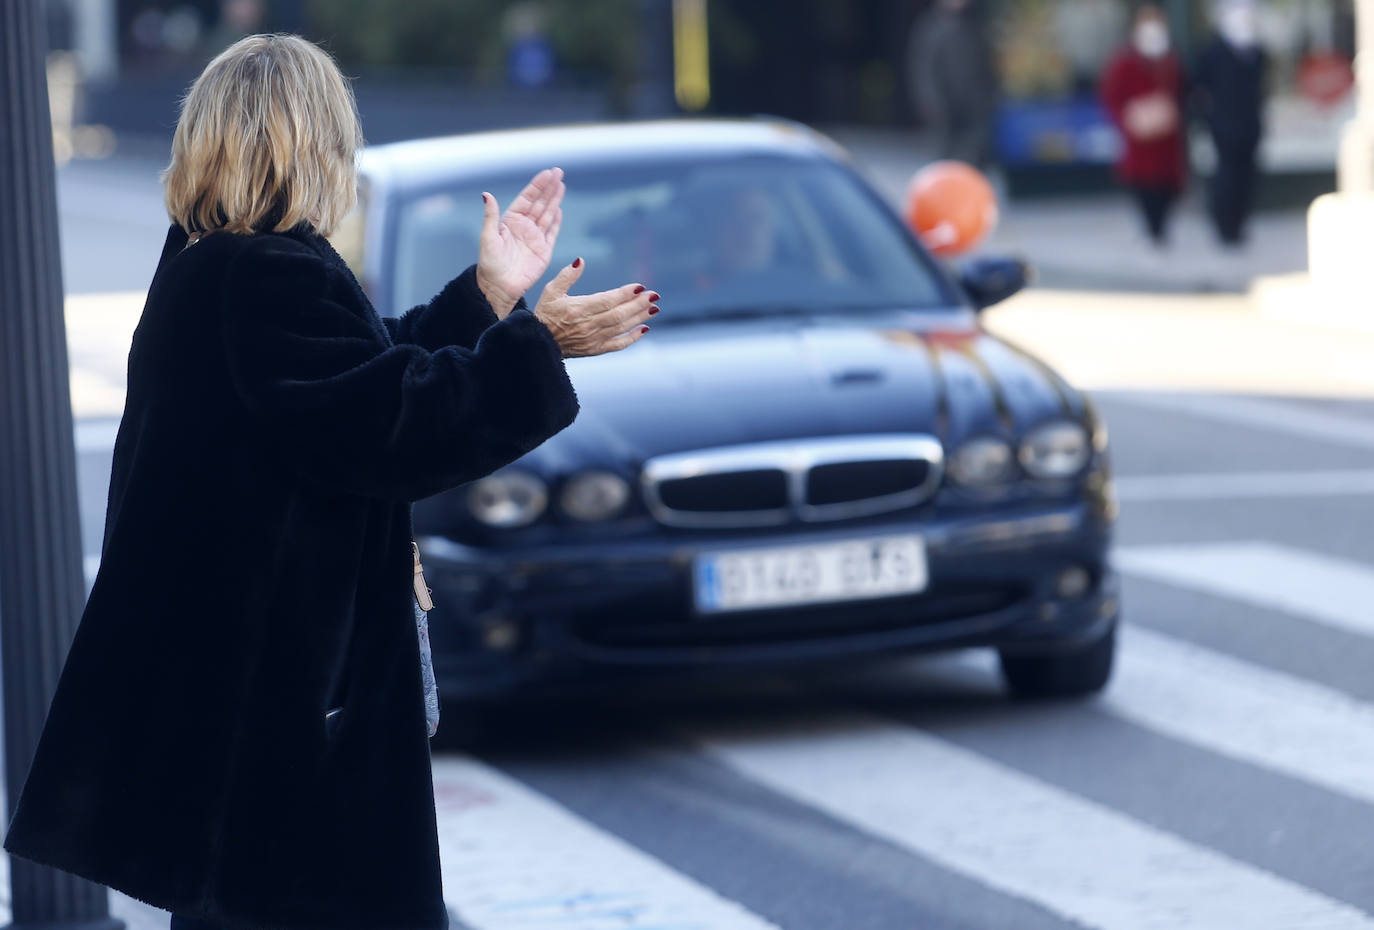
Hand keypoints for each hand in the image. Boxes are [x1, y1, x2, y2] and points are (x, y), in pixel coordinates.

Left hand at [475, 167, 565, 315]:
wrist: (499, 287)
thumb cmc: (490, 263)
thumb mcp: (488, 237)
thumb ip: (490, 216)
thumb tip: (486, 194)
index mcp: (510, 221)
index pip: (527, 198)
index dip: (537, 185)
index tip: (547, 173)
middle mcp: (524, 227)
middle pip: (540, 203)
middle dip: (549, 188)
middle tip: (558, 172)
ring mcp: (535, 238)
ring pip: (547, 214)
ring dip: (554, 200)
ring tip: (561, 185)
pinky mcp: (544, 251)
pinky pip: (552, 233)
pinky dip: (556, 221)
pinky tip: (559, 209)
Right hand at [533, 259, 658, 358]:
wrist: (539, 342)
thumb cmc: (545, 313)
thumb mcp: (551, 291)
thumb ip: (567, 276)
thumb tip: (580, 260)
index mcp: (578, 309)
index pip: (607, 300)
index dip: (625, 294)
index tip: (640, 286)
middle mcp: (587, 325)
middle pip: (618, 314)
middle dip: (638, 304)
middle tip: (654, 295)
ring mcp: (593, 339)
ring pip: (621, 327)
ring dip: (639, 318)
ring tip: (654, 308)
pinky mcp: (595, 349)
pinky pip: (617, 345)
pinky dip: (632, 338)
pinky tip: (644, 329)